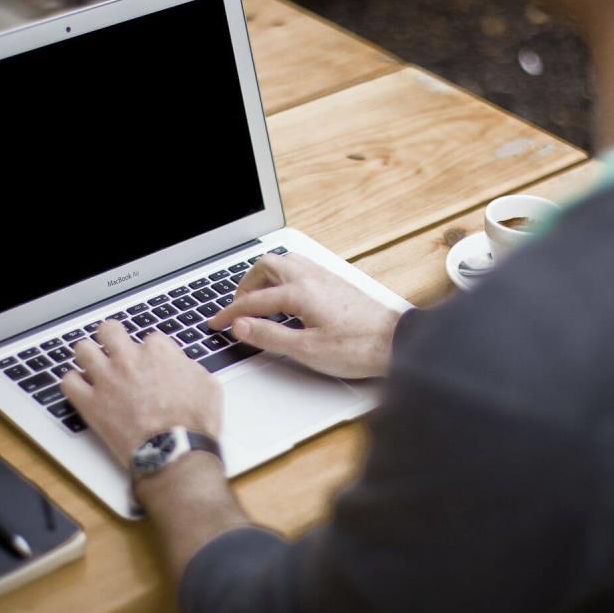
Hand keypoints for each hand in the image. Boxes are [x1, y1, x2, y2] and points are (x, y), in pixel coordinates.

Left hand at [60, 319, 222, 467]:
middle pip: (109, 330)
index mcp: (158, 352)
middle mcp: (129, 359)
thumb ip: (190, 368)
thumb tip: (182, 367)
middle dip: (111, 336)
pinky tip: (80, 387)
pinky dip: (73, 382)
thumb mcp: (208, 385)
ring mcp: (107, 379)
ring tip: (91, 362)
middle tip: (113, 345)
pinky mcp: (90, 404)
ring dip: (88, 354)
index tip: (151, 362)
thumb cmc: (194, 422)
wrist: (174, 451)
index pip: (149, 338)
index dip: (150, 351)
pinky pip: (68, 382)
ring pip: (83, 350)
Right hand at [207, 253, 401, 378]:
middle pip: (266, 266)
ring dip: (265, 277)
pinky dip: (283, 277)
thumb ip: (269, 336)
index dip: (230, 313)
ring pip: (284, 262)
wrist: (395, 342)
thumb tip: (241, 327)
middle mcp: (311, 277)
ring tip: (258, 299)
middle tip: (237, 308)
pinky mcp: (335, 282)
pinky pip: (300, 267)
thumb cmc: (357, 347)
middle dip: (245, 285)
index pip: (254, 300)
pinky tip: (286, 296)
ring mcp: (324, 276)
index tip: (217, 323)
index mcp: (300, 292)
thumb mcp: (306, 350)